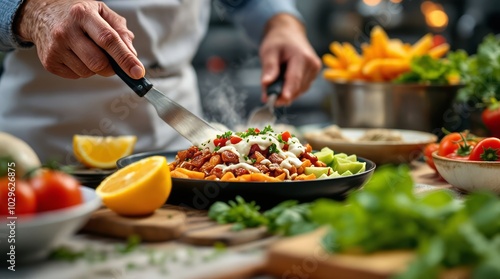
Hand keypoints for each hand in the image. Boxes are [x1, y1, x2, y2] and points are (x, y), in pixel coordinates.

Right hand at [14, 0, 144, 78]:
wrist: (42, 14)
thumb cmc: (78, 15)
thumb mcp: (101, 12)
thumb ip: (120, 30)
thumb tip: (132, 54)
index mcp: (83, 14)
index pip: (108, 40)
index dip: (125, 58)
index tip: (138, 72)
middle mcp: (66, 30)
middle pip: (98, 62)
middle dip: (112, 68)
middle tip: (112, 61)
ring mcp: (55, 47)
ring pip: (88, 72)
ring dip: (96, 68)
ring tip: (88, 51)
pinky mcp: (49, 62)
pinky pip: (76, 76)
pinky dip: (83, 70)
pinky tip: (76, 56)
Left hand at [259, 14, 320, 106]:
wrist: (289, 32)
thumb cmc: (278, 40)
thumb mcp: (269, 51)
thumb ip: (269, 68)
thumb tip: (266, 84)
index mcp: (302, 56)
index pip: (294, 79)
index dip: (286, 92)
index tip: (277, 102)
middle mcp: (312, 65)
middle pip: (296, 88)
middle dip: (281, 95)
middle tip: (266, 96)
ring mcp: (314, 71)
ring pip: (299, 91)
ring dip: (285, 92)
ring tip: (274, 84)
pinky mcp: (313, 75)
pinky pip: (301, 88)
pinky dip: (290, 89)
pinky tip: (282, 82)